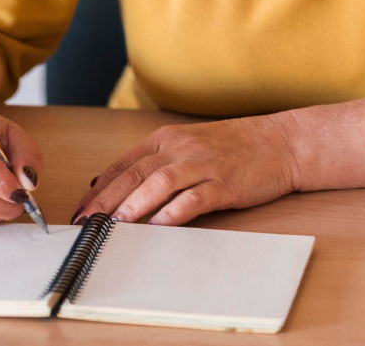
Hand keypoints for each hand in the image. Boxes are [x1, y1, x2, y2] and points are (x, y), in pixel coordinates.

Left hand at [72, 115, 299, 225]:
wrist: (284, 142)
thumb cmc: (238, 147)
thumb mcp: (192, 145)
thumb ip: (158, 162)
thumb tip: (119, 185)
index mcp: (169, 139)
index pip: (124, 164)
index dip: (99, 188)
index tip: (80, 209)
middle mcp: (183, 148)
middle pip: (135, 174)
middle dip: (106, 201)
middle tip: (86, 223)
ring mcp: (205, 164)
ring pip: (160, 183)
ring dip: (134, 205)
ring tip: (114, 225)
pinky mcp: (226, 183)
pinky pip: (195, 197)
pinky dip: (174, 211)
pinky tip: (160, 225)